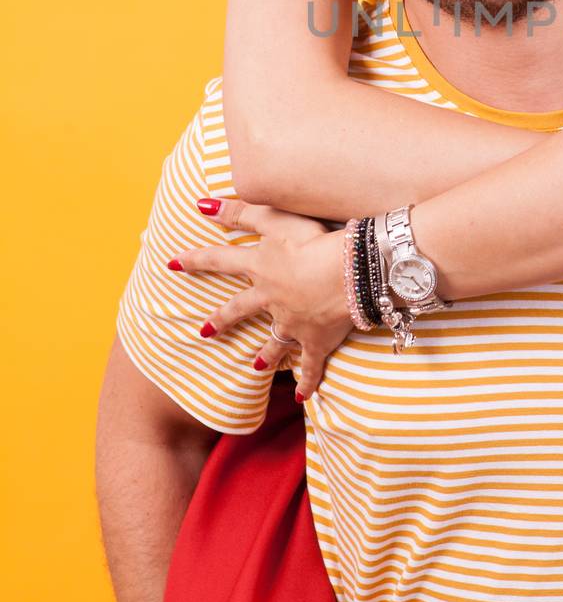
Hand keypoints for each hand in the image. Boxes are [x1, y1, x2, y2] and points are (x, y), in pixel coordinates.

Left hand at [170, 199, 350, 400]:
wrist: (350, 274)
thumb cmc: (315, 240)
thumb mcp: (277, 218)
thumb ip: (241, 211)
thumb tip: (201, 204)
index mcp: (261, 267)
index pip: (220, 261)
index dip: (195, 260)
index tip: (172, 264)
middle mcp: (271, 298)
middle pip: (240, 309)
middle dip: (222, 321)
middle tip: (204, 332)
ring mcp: (293, 323)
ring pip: (274, 342)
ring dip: (265, 355)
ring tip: (256, 366)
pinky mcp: (316, 340)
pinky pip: (310, 366)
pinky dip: (308, 382)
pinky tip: (304, 397)